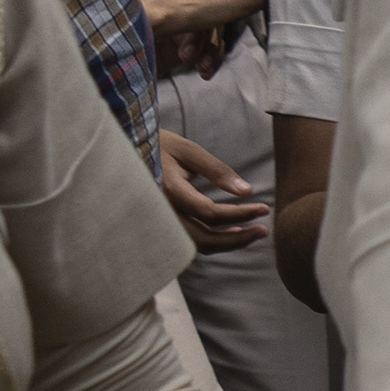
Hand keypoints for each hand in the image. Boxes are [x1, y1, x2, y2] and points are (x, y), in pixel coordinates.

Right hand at [152, 129, 268, 250]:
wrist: (125, 151)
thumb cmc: (159, 146)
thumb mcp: (188, 150)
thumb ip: (216, 170)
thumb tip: (246, 191)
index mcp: (168, 190)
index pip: (209, 213)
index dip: (240, 214)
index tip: (263, 208)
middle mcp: (162, 212)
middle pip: (203, 239)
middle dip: (237, 239)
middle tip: (264, 229)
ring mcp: (159, 221)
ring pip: (194, 245)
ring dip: (225, 243)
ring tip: (251, 232)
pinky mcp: (161, 224)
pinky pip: (187, 241)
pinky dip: (211, 241)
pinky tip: (230, 233)